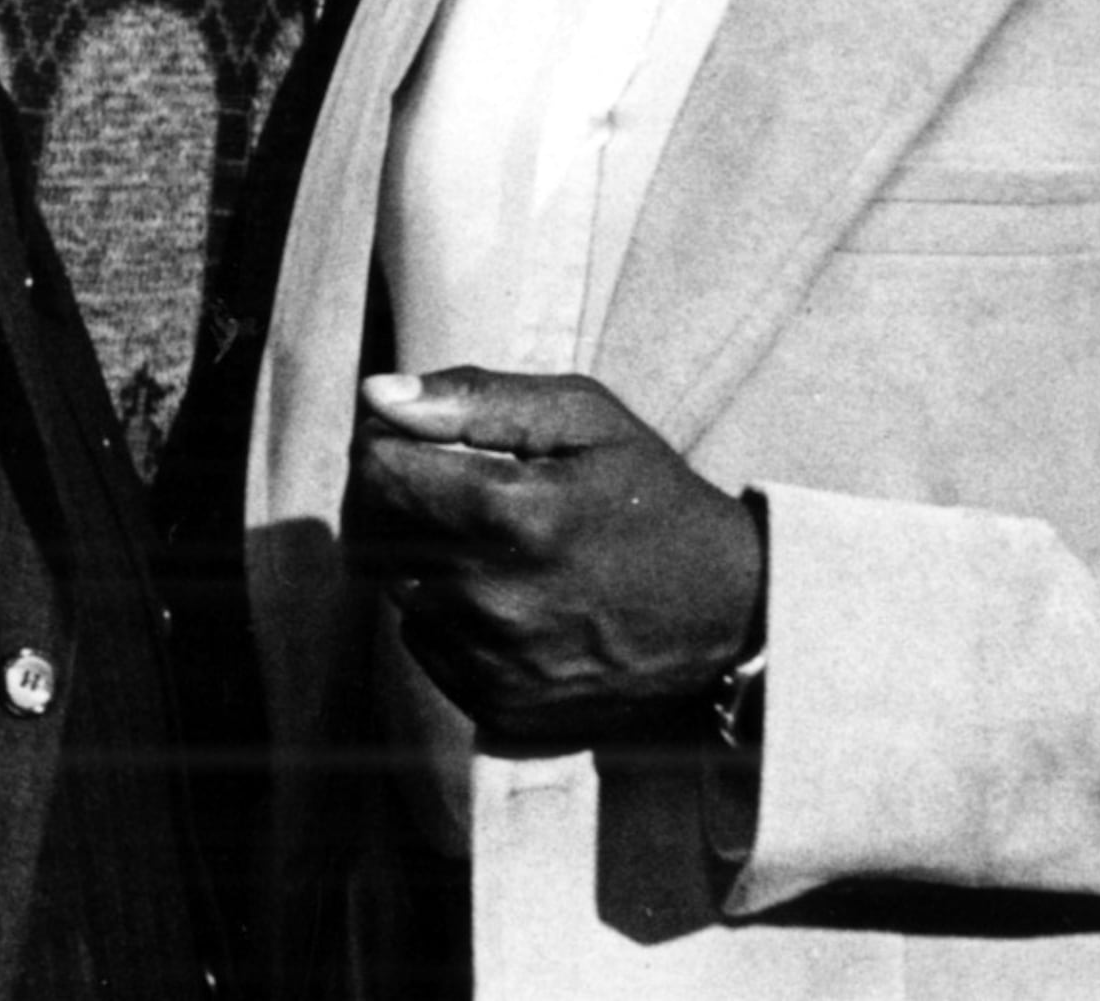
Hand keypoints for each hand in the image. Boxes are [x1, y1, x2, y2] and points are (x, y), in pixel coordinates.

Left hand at [345, 368, 760, 746]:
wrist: (728, 611)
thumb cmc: (652, 496)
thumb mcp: (585, 418)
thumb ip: (476, 398)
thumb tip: (376, 395)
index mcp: (511, 514)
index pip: (377, 472)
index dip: (385, 442)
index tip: (414, 437)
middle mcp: (489, 597)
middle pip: (371, 532)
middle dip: (393, 495)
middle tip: (443, 480)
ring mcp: (491, 661)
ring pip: (393, 588)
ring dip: (418, 554)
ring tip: (484, 536)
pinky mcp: (495, 704)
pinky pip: (423, 641)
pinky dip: (443, 609)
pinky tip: (499, 588)